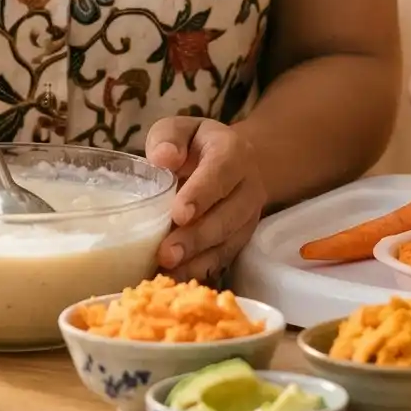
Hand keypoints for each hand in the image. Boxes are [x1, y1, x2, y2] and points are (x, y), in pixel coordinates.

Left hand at [143, 117, 268, 282]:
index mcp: (233, 152)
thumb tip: (162, 158)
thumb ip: (168, 137)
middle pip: (227, 216)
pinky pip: (223, 259)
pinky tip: (174, 280)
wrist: (229, 163)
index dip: (201, 194)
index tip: (179, 214)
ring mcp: (248, 217)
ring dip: (197, 260)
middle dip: (196, 237)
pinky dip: (199, 271)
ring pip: (227, 242)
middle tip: (166, 254)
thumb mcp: (180, 130)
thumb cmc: (194, 146)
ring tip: (167, 272)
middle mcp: (248, 186)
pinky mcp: (240, 240)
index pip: (221, 172)